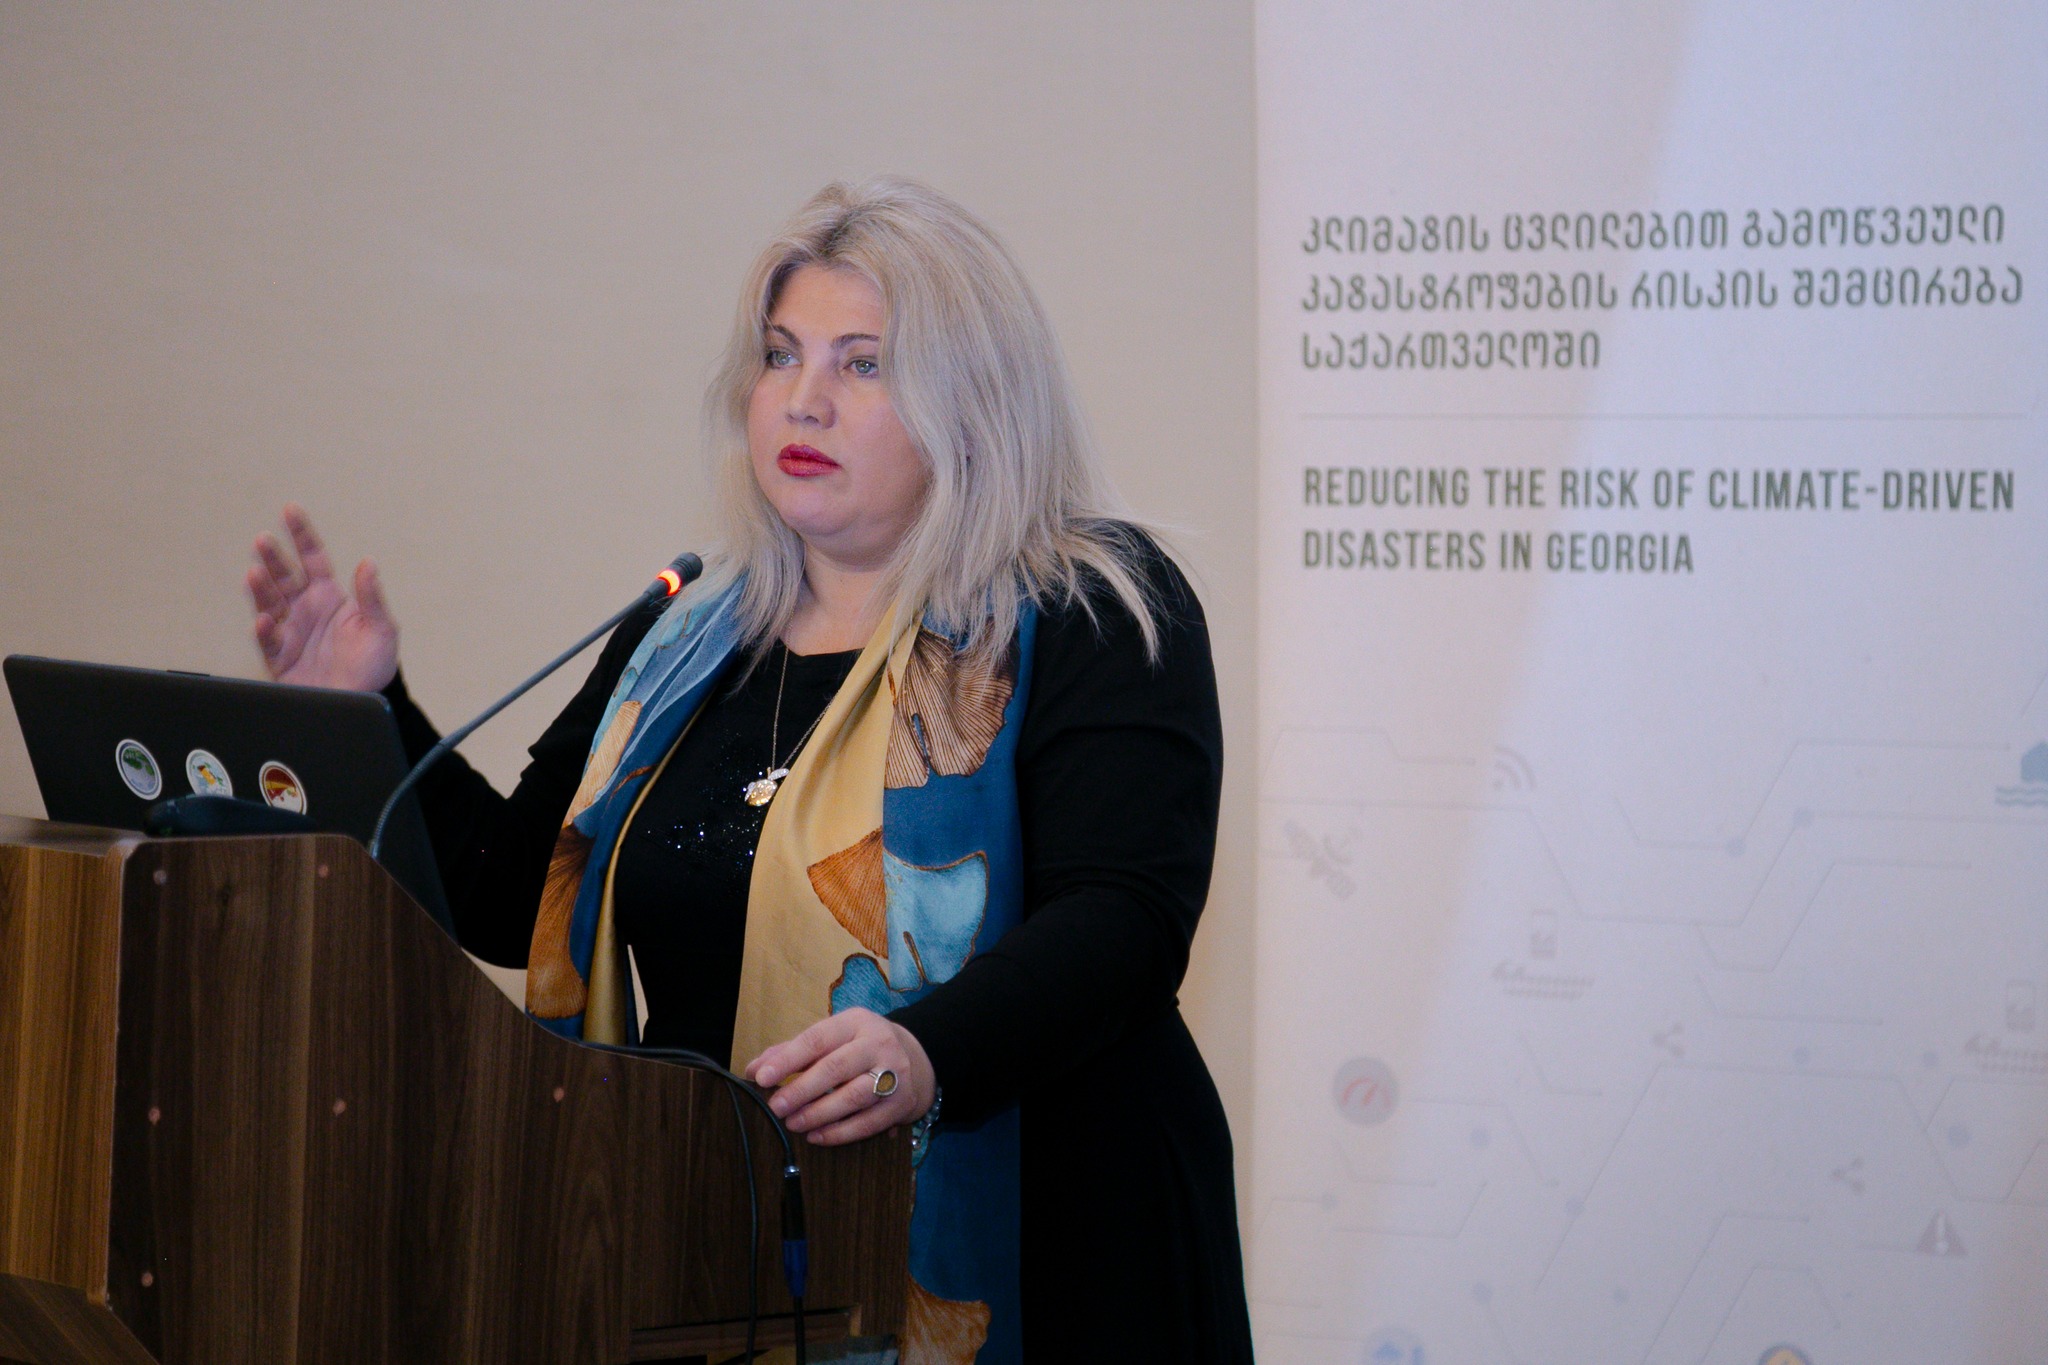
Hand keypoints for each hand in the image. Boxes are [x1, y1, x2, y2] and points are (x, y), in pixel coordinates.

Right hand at [245, 504, 398, 691]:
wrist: (362, 705)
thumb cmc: (375, 667)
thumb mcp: (382, 629)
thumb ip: (372, 598)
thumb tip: (369, 564)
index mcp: (331, 598)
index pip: (313, 559)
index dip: (302, 535)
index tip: (290, 510)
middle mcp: (307, 610)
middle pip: (284, 576)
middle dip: (273, 557)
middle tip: (263, 540)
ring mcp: (291, 631)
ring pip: (269, 602)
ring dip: (261, 588)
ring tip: (255, 573)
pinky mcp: (280, 657)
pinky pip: (268, 640)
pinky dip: (264, 629)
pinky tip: (263, 619)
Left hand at [744, 1008, 935, 1145]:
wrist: (916, 1058)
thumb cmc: (860, 1047)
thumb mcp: (833, 1036)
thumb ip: (793, 1051)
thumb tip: (755, 1069)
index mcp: (856, 1022)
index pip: (817, 1039)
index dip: (787, 1059)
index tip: (762, 1077)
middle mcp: (878, 1044)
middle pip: (836, 1068)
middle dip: (801, 1090)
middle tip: (776, 1107)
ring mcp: (894, 1074)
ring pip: (853, 1097)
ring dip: (819, 1113)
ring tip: (793, 1123)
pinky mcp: (901, 1103)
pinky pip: (868, 1122)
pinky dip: (840, 1132)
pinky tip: (817, 1136)